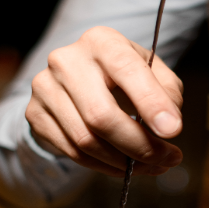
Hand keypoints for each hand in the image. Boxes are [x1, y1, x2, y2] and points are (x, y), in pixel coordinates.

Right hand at [26, 26, 183, 177]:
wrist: (76, 82)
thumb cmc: (123, 77)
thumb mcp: (152, 73)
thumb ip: (167, 93)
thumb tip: (168, 125)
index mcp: (101, 41)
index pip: (127, 70)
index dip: (151, 103)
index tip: (173, 131)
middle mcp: (66, 60)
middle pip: (101, 115)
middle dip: (139, 146)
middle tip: (166, 160)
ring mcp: (45, 87)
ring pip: (86, 140)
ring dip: (123, 162)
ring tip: (150, 166)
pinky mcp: (35, 114)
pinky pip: (72, 152)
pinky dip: (103, 166)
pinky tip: (122, 166)